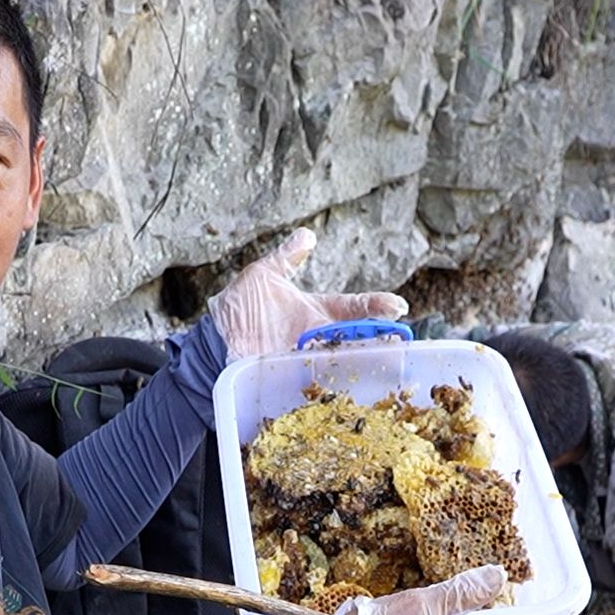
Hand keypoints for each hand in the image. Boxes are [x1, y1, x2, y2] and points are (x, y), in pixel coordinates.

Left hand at [208, 227, 408, 361]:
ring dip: (360, 358)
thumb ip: (288, 258)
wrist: (215, 337)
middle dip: (379, 338)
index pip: (355, 308)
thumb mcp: (264, 275)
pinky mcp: (291, 375)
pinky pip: (315, 380)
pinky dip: (329, 379)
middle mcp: (317, 337)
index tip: (398, 306)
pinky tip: (343, 378)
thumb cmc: (240, 306)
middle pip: (356, 337)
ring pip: (342, 360)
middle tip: (398, 338)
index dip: (377, 306)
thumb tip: (308, 234)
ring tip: (381, 356)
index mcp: (317, 313)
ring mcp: (306, 358)